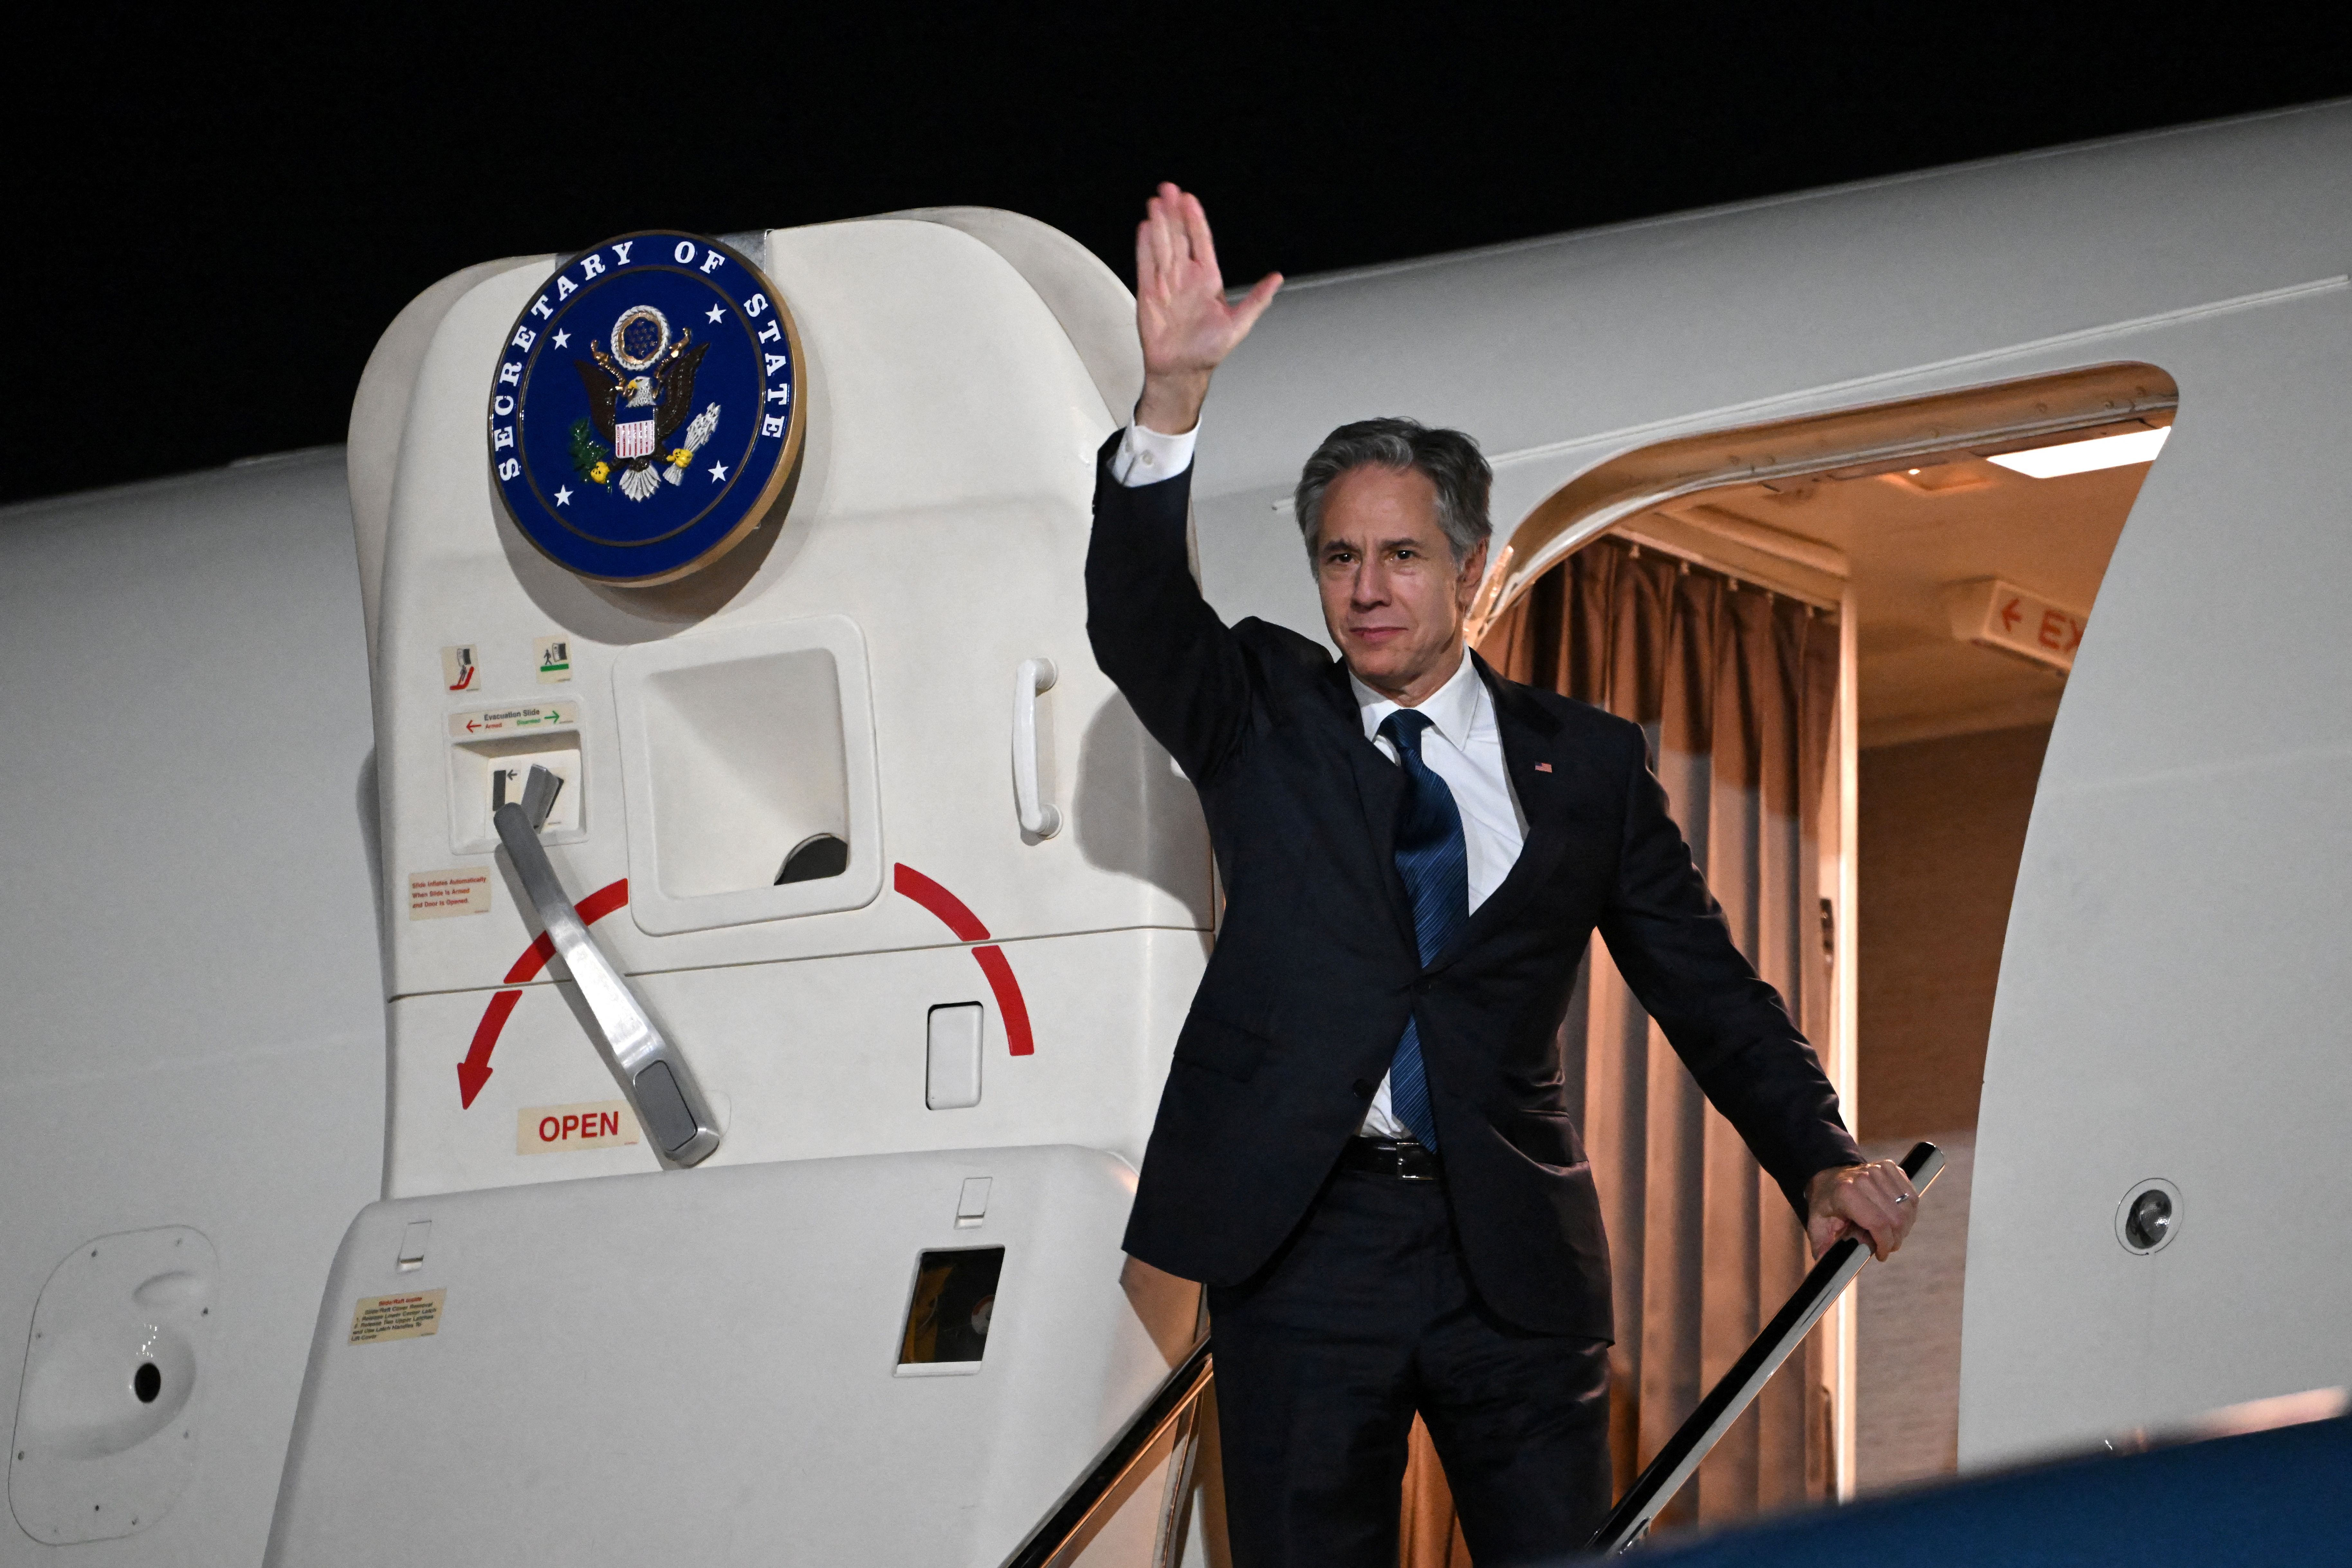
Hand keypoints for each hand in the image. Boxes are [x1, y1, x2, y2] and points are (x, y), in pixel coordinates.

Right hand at [1134, 182, 1280, 434]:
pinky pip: (1146, 265)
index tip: (1189, 200)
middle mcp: (1186, 277)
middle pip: (1179, 237)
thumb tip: (1277, 279)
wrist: (1181, 370)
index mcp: (1208, 279)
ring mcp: (1167, 283)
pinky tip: (1144, 228)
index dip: (1195, 220)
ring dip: (1159, 224)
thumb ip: (1257, 300)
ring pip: (1162, 246)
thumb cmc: (1209, 350)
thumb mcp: (1239, 324)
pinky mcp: (1149, 294)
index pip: (1201, 242)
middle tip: (1168, 190)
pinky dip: (1144, 247)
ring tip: (1156, 203)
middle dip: (1174, 213)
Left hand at [1806, 1160, 1919, 1261]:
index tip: (1881, 1255)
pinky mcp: (1889, 1167)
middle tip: (1886, 1246)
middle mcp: (1863, 1178)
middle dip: (1895, 1239)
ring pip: (1907, 1208)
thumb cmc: (1825, 1203)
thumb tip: (1825, 1262)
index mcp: (1845, 1193)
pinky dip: (1908, 1211)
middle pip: (1896, 1218)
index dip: (1885, 1244)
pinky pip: (1911, 1195)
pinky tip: (1896, 1218)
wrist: (1829, 1176)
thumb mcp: (1817, 1224)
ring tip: (1890, 1234)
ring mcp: (1878, 1170)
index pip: (1878, 1223)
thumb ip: (1822, 1244)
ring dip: (1903, 1227)